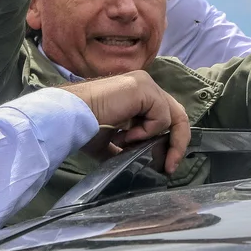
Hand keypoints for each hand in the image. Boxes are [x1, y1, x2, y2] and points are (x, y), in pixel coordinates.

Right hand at [60, 71, 190, 173]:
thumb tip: (145, 162)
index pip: (167, 116)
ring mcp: (145, 84)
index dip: (172, 142)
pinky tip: (126, 134)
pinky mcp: (143, 88)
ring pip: (172, 116)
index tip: (166, 166)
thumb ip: (133, 146)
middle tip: (169, 167)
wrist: (72, 118)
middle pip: (177, 114)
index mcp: (138, 95)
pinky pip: (161, 116)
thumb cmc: (87, 129)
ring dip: (152, 138)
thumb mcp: (115, 142)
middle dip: (177, 144)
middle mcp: (145, 85)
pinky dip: (147, 131)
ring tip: (126, 142)